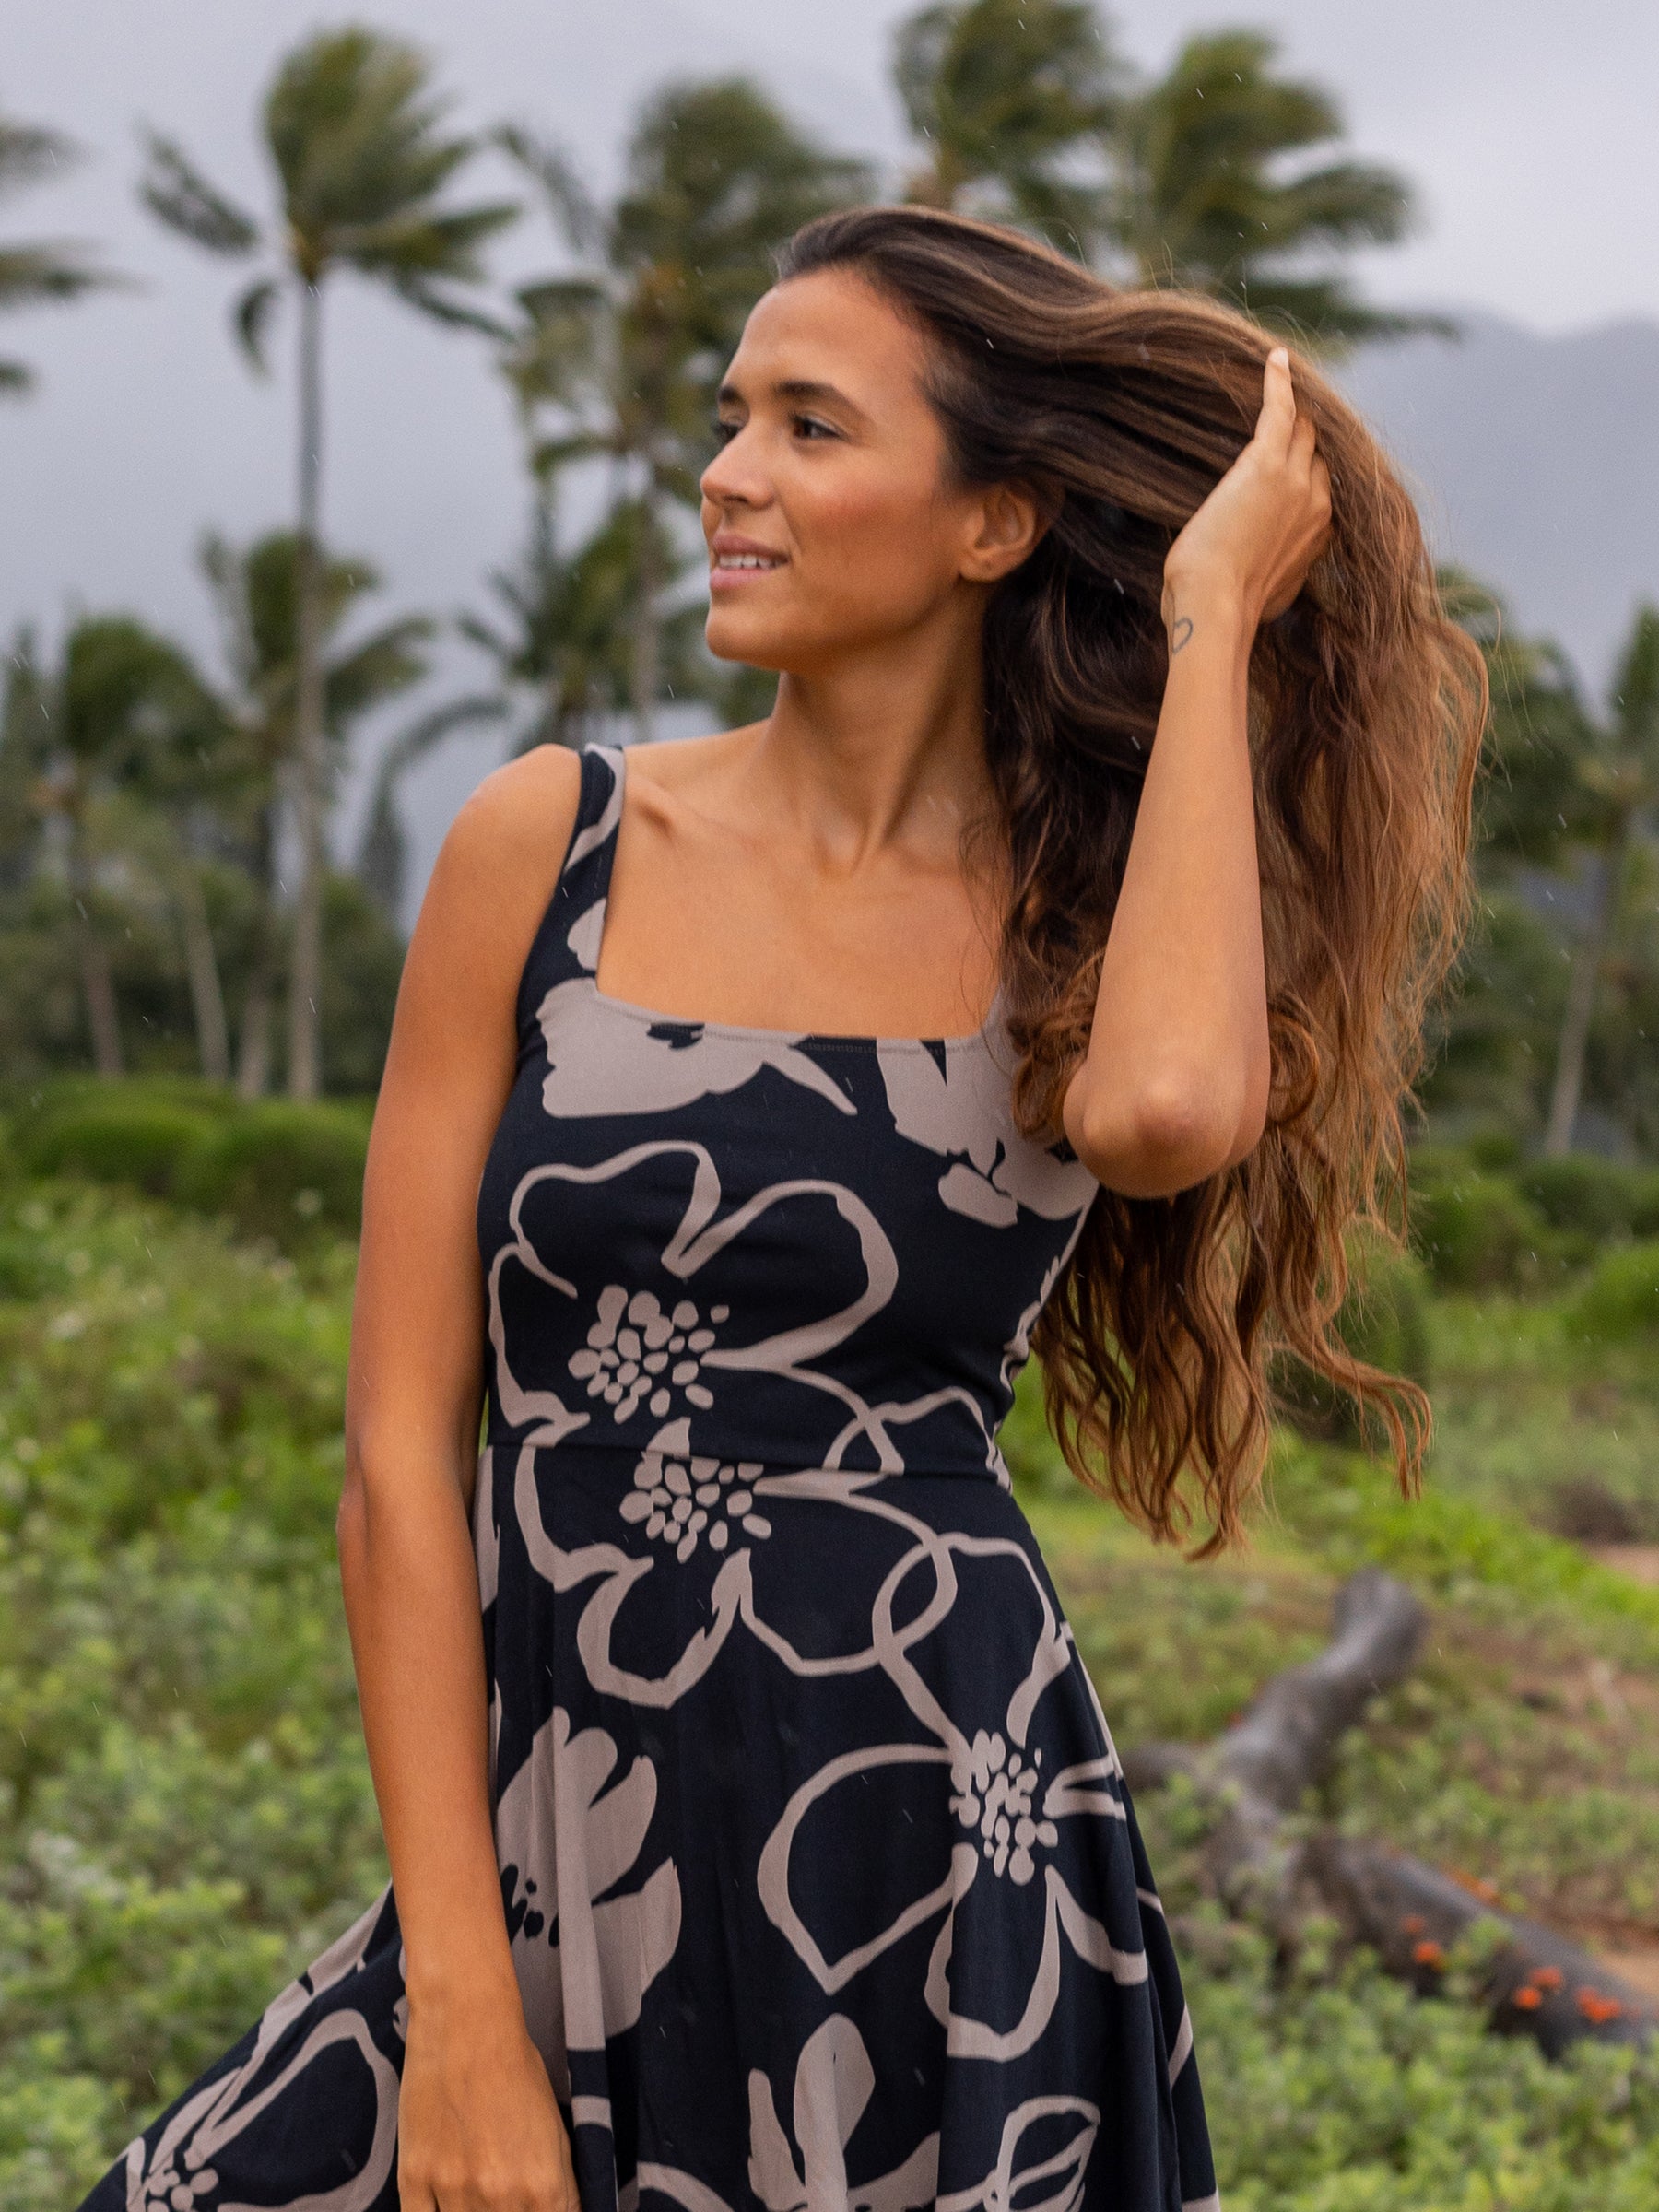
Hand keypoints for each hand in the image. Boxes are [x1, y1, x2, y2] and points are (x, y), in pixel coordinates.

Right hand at [397, 1983, 577, 2211]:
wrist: (467, 2024)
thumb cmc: (517, 2069)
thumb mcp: (555, 2130)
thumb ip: (560, 2187)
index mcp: (543, 2187)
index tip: (530, 2207)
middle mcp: (500, 2198)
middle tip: (500, 2194)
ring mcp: (454, 2192)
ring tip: (474, 2188)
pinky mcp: (414, 2180)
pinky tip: (444, 2201)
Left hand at [1162, 346, 1332, 639]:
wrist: (1215, 609)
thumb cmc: (1223, 611)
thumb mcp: (1264, 593)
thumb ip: (1275, 571)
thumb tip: (1261, 573)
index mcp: (1318, 536)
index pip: (1321, 486)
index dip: (1309, 467)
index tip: (1298, 453)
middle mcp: (1318, 504)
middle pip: (1318, 451)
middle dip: (1307, 432)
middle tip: (1292, 407)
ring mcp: (1296, 482)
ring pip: (1304, 429)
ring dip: (1296, 405)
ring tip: (1284, 378)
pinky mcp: (1266, 464)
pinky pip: (1280, 410)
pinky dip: (1279, 382)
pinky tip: (1275, 359)